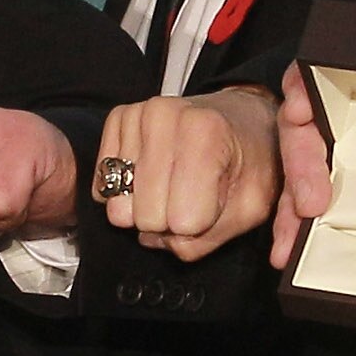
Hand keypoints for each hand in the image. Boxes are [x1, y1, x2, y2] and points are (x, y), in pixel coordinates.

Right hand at [95, 87, 290, 263]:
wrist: (242, 118)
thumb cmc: (249, 161)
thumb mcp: (253, 205)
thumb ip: (212, 236)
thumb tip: (159, 241)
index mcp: (205, 132)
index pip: (182, 220)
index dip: (200, 224)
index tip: (214, 201)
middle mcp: (164, 115)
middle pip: (145, 217)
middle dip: (169, 220)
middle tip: (190, 195)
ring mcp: (136, 115)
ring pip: (119, 206)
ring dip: (146, 205)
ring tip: (174, 181)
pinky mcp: (117, 120)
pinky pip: (102, 188)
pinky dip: (125, 193)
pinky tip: (151, 175)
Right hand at [275, 74, 355, 260]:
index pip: (335, 71)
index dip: (305, 82)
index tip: (302, 107)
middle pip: (309, 127)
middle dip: (298, 161)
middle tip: (309, 204)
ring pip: (303, 175)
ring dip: (288, 211)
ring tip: (287, 249)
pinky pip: (316, 213)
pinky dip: (301, 233)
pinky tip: (292, 256)